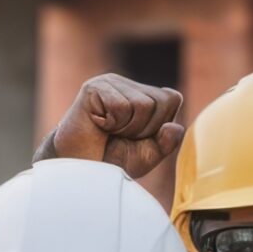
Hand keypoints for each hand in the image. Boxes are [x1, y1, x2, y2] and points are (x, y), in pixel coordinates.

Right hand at [43, 73, 184, 179]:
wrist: (78, 169)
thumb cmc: (110, 160)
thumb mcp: (146, 156)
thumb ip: (167, 142)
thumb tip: (174, 126)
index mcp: (142, 94)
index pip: (172, 98)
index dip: (159, 126)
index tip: (137, 137)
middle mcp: (127, 84)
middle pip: (160, 101)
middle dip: (145, 129)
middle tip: (120, 137)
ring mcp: (109, 82)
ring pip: (143, 104)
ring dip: (128, 129)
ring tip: (108, 132)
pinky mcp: (94, 87)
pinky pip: (121, 106)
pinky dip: (113, 124)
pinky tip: (98, 125)